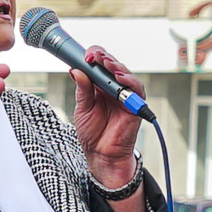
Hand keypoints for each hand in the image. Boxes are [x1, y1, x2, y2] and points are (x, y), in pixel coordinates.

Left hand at [74, 47, 149, 211]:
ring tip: (105, 63)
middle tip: (93, 56)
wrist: (101, 155)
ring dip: (116, 65)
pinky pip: (136, 89)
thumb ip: (82, 90)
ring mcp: (125, 95)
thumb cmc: (93, 133)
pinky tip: (119, 77)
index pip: (99, 64)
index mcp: (100, 86)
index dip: (93, 57)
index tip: (84, 56)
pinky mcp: (135, 105)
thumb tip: (76, 70)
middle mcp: (114, 88)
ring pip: (125, 73)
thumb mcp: (82, 108)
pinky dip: (129, 81)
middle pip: (112, 65)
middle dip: (103, 57)